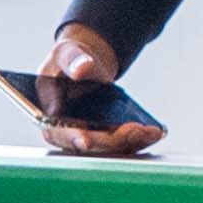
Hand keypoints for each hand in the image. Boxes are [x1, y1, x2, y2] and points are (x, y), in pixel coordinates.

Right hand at [36, 21, 154, 155]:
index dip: (71, 137)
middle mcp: (64, 131)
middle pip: (87, 144)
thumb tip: (81, 68)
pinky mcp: (103, 137)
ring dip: (130, 142)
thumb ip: (73, 60)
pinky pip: (119, 143)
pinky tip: (153, 132)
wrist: (86, 64)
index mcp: (48, 112)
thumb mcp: (69, 53)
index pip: (57, 131)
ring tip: (152, 132)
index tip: (85, 141)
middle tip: (136, 129)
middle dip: (112, 140)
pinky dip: (137, 139)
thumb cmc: (70, 60)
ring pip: (107, 149)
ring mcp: (85, 136)